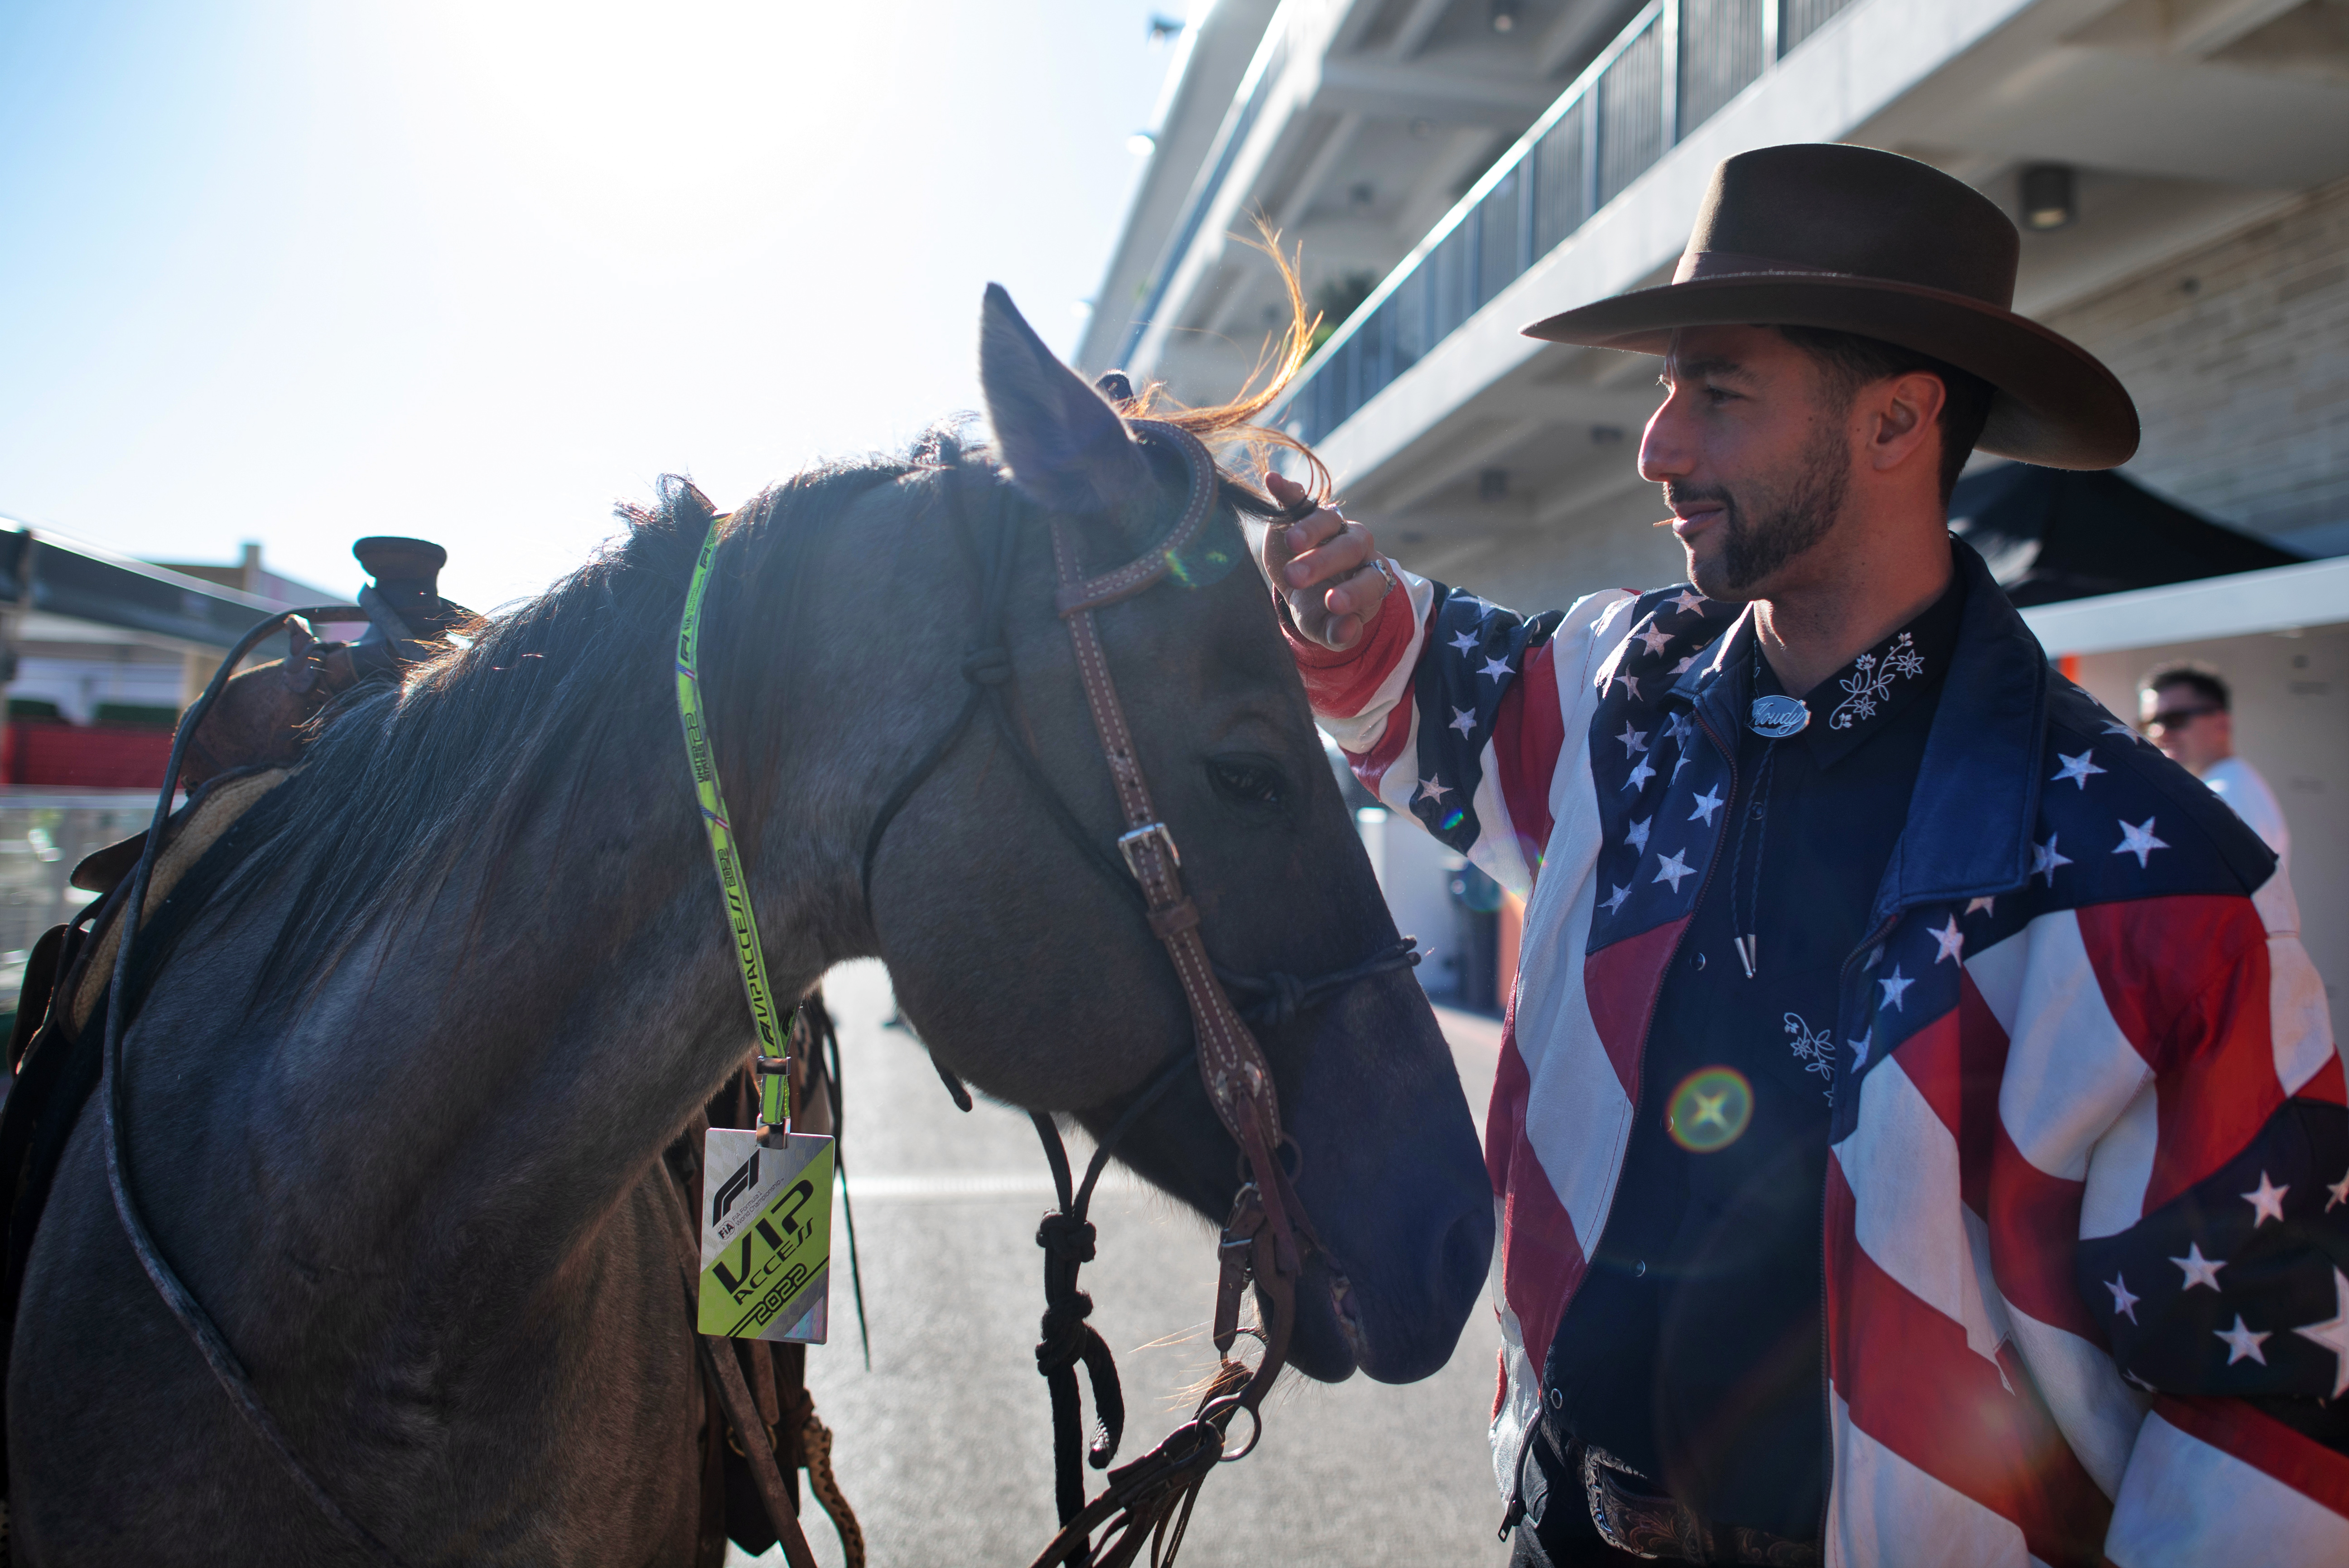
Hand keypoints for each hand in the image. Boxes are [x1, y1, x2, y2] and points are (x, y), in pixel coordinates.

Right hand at [1262, 472, 1392, 652]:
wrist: (1304, 586)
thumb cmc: (1318, 609)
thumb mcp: (1325, 628)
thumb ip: (1338, 635)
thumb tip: (1345, 632)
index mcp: (1369, 577)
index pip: (1369, 581)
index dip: (1354, 592)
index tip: (1332, 604)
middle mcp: (1356, 546)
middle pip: (1350, 547)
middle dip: (1324, 561)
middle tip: (1296, 577)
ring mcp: (1332, 525)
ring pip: (1329, 519)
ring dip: (1311, 528)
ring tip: (1292, 542)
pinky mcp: (1303, 510)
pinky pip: (1300, 497)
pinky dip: (1287, 489)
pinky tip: (1272, 480)